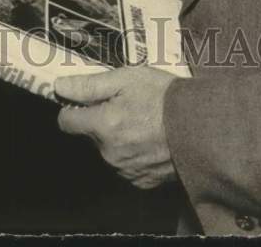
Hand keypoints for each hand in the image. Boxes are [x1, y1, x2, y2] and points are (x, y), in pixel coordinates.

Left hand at [56, 67, 177, 188]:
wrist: (201, 125)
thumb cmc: (164, 96)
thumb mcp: (126, 78)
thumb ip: (89, 85)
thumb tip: (60, 87)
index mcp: (103, 125)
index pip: (66, 122)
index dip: (72, 108)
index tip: (83, 101)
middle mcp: (110, 152)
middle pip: (90, 135)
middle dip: (101, 121)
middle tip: (125, 105)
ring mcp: (126, 169)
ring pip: (109, 150)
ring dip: (117, 137)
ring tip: (142, 121)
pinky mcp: (143, 181)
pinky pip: (127, 165)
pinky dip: (133, 153)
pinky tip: (150, 138)